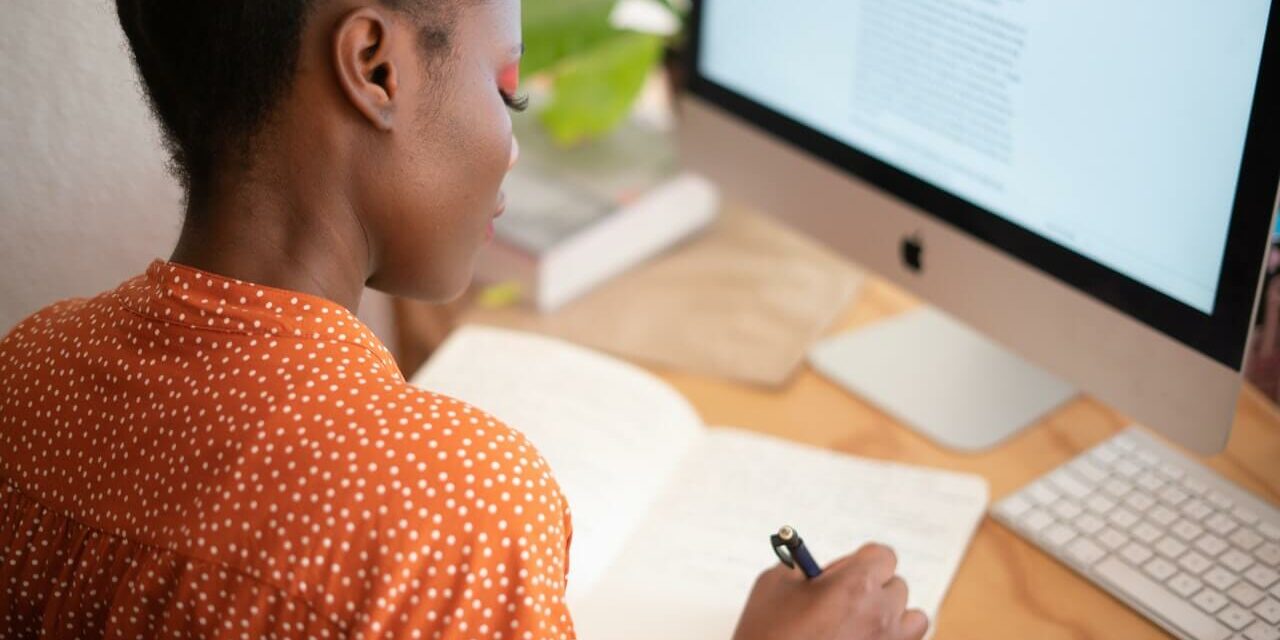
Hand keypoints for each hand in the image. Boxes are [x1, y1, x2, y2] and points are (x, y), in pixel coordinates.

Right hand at [731, 543, 927, 639]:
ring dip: (893, 617)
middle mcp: (881, 615)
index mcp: (857, 585)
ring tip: (863, 625)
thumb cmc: (767, 634)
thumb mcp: (773, 584)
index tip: (844, 573)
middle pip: (897, 587)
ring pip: (914, 619)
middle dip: (873, 589)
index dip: (863, 561)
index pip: (884, 556)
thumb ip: (803, 567)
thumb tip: (819, 570)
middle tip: (842, 601)